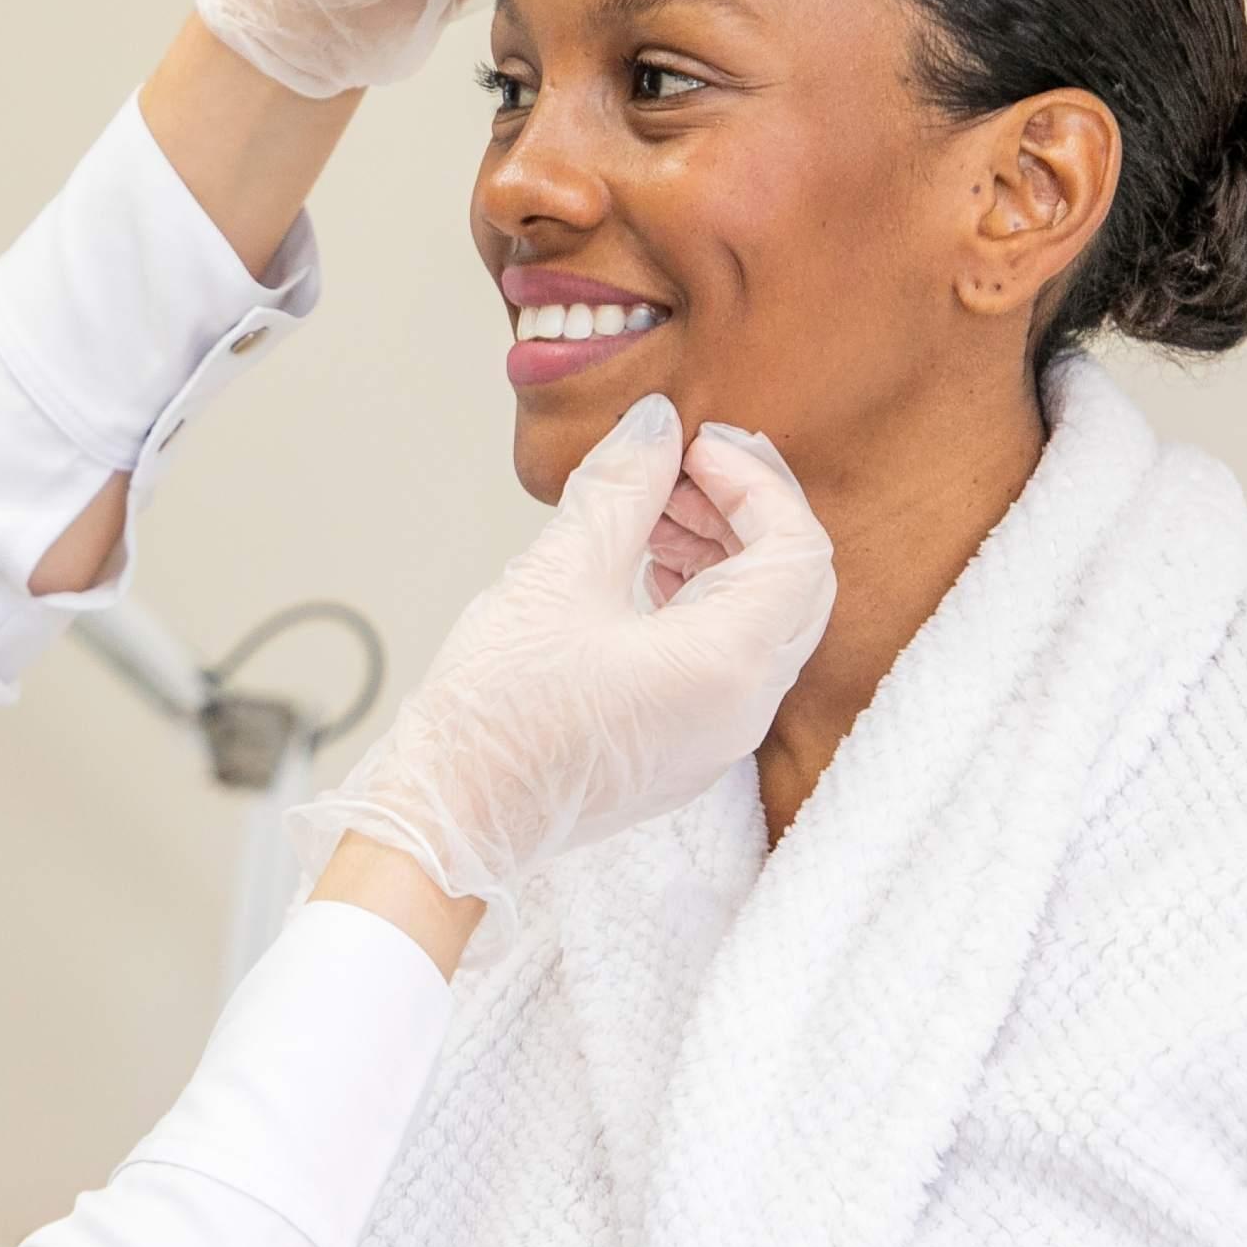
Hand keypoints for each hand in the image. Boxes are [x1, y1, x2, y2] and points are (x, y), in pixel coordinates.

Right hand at [296, 397, 834, 907]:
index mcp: (727, 664)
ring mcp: (718, 737)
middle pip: (794, 584)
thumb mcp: (556, 576)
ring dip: (724, 553)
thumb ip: (620, 488)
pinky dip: (706, 601)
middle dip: (746, 512)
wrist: (450, 821)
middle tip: (678, 469)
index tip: (694, 447)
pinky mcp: (687, 749)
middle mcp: (742, 709)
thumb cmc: (495, 716)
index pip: (796, 547)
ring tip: (653, 513)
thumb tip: (655, 425)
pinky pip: (732, 660)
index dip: (754, 480)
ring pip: (765, 621)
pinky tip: (646, 568)